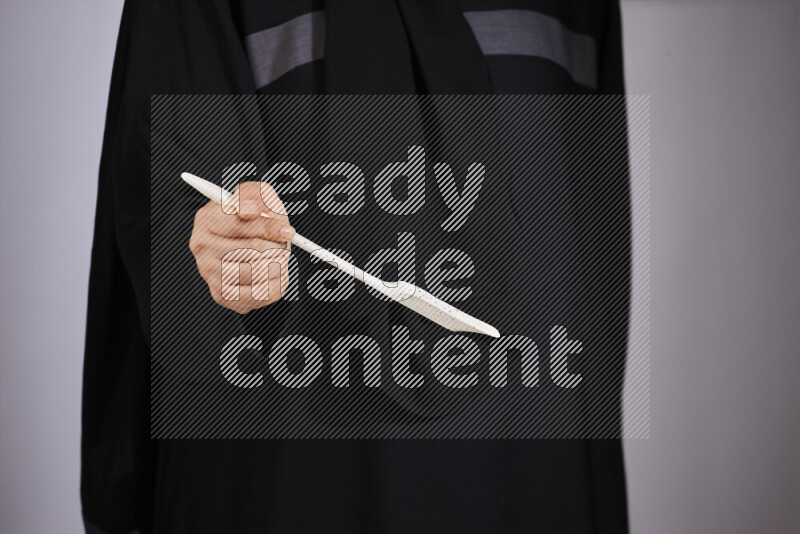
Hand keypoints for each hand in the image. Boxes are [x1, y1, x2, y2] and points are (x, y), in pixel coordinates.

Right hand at [189, 181, 294, 313]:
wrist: (246, 240)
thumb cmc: (254, 217)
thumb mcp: (257, 195)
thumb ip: (253, 195)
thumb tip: (248, 211)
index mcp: (207, 219)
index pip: (241, 225)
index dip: (270, 228)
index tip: (288, 232)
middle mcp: (202, 247)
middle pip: (254, 250)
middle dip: (278, 246)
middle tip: (282, 243)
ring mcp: (210, 273)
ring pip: (259, 273)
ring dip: (279, 264)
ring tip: (278, 256)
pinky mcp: (222, 294)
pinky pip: (260, 294)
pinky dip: (277, 283)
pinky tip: (276, 272)